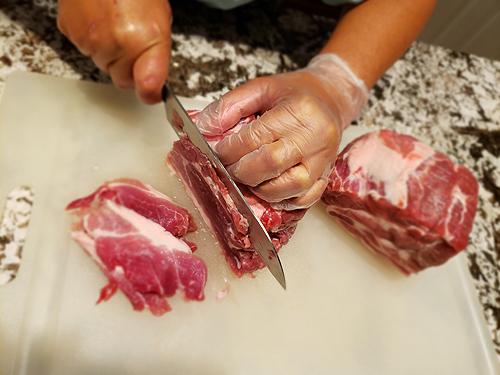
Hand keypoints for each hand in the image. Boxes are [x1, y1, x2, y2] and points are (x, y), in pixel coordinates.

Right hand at [57, 0, 171, 103]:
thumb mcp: (160, 19)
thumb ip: (157, 54)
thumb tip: (153, 81)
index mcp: (146, 40)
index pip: (149, 86)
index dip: (150, 93)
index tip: (151, 94)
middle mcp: (118, 44)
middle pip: (123, 79)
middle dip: (128, 66)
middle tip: (131, 39)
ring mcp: (92, 41)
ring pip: (103, 65)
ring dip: (108, 51)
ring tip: (113, 21)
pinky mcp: (71, 34)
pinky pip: (84, 50)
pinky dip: (90, 39)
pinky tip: (97, 18)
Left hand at [196, 54, 367, 209]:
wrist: (331, 97)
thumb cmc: (295, 93)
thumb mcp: (261, 87)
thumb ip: (230, 105)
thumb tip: (204, 127)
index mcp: (299, 111)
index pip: (255, 138)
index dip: (229, 150)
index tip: (216, 152)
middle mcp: (315, 137)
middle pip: (271, 165)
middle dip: (241, 172)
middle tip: (229, 168)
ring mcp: (324, 160)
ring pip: (290, 188)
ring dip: (261, 190)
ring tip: (248, 179)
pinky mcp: (327, 176)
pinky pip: (305, 199)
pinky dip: (283, 201)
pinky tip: (269, 189)